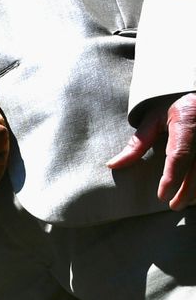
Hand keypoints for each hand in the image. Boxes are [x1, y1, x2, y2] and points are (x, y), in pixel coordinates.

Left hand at [107, 91, 195, 209]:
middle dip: (187, 190)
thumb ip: (137, 143)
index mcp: (186, 121)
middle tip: (174, 206)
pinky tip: (195, 191)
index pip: (180, 154)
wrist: (195, 93)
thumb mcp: (153, 119)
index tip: (163, 196)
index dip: (172, 177)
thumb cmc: (171, 104)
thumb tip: (112, 165)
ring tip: (185, 202)